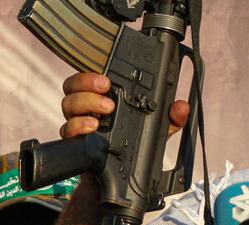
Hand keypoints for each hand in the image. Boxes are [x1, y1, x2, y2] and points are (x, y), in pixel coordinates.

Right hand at [59, 73, 189, 138]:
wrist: (120, 177)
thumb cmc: (136, 145)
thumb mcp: (158, 130)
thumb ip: (172, 118)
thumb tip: (181, 107)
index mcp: (105, 95)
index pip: (91, 74)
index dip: (93, 71)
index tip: (108, 77)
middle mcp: (88, 106)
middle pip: (73, 84)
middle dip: (87, 81)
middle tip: (107, 87)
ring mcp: (79, 122)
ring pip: (68, 103)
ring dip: (86, 102)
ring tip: (106, 110)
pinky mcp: (75, 140)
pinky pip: (66, 129)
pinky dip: (78, 125)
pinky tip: (93, 127)